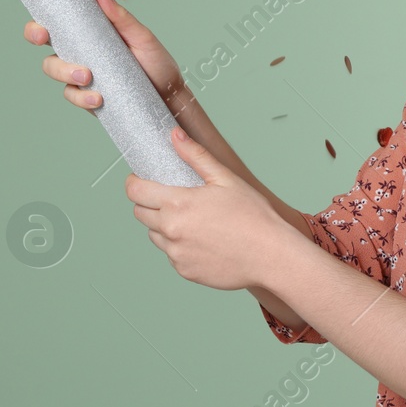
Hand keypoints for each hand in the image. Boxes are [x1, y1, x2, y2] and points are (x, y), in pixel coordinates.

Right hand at [23, 0, 186, 112]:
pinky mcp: (88, 97)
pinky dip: (82, 98)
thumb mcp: (141, 36)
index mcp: (90, 34)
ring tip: (88, 77)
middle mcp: (81, 54)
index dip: (38, 26)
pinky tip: (98, 99)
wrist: (170, 96)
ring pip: (55, 71)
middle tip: (48, 43)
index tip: (40, 29)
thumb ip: (121, 17)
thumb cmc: (156, 63)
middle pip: (48, 49)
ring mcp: (83, 77)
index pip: (57, 26)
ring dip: (64, 73)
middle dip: (40, 46)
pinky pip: (73, 96)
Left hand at [126, 127, 289, 291]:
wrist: (271, 255)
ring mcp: (176, 254)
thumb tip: (174, 136)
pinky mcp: (185, 270)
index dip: (134, 182)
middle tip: (171, 197)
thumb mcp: (225, 179)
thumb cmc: (253, 216)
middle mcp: (171, 231)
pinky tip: (203, 239)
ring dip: (164, 225)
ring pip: (155, 235)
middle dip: (149, 202)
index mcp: (178, 204)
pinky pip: (172, 254)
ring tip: (192, 220)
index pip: (135, 192)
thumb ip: (196, 156)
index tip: (142, 179)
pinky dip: (180, 245)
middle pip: (140, 213)